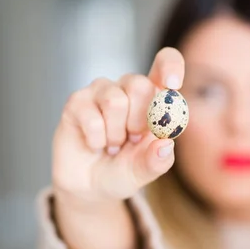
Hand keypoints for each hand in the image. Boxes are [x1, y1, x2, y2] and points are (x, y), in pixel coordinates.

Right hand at [52, 47, 184, 203]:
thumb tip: (165, 143)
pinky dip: (97, 140)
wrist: (91, 186)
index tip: (172, 86)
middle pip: (140, 84)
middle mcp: (128, 89)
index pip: (166, 63)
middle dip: (139, 121)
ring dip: (116, 134)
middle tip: (133, 139)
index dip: (171, 67)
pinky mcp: (77, 102)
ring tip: (113, 145)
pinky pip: (92, 118)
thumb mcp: (145, 171)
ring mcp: (101, 92)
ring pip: (115, 101)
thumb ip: (158, 160)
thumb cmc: (124, 170)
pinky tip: (95, 144)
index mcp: (154, 97)